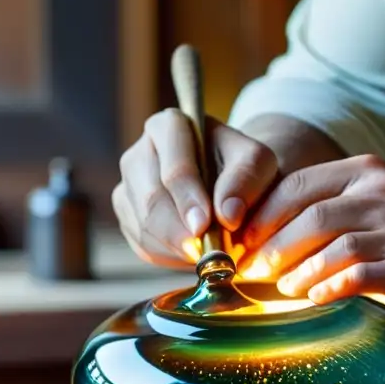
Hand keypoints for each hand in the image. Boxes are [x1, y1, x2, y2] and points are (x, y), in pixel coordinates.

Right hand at [113, 109, 278, 267]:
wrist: (229, 183)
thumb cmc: (242, 167)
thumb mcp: (257, 161)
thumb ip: (246, 180)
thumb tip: (227, 215)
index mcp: (168, 127)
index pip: (172, 167)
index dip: (187, 198)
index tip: (203, 225)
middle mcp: (139, 153)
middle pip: (152, 200)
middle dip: (179, 231)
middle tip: (205, 252)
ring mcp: (128, 186)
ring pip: (144, 226)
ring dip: (177, 248)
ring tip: (208, 252)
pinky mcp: (128, 216)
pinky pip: (142, 244)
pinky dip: (170, 256)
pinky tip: (194, 253)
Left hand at [236, 154, 384, 330]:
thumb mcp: (380, 206)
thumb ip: (333, 210)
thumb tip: (266, 237)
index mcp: (369, 172)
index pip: (297, 184)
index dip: (262, 214)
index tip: (243, 241)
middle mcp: (383, 194)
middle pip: (307, 215)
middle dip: (270, 246)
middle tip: (251, 270)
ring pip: (327, 246)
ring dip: (294, 271)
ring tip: (281, 289)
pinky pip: (353, 277)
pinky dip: (326, 289)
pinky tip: (315, 299)